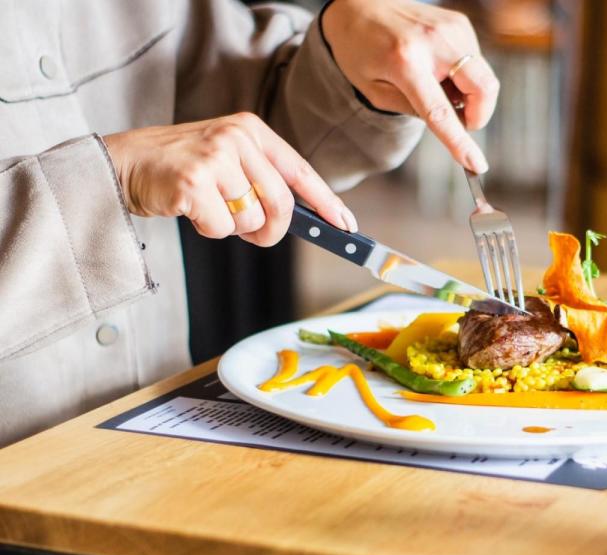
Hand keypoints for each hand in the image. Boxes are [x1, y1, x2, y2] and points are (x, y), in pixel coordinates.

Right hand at [103, 112, 356, 245]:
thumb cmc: (182, 168)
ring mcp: (215, 158)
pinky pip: (222, 227)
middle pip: (282, 203)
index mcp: (251, 130)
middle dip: (273, 229)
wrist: (124, 163)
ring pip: (252, 218)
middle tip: (257, 235)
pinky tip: (191, 209)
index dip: (327, 203)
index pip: (301, 172)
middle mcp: (237, 138)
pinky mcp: (193, 181)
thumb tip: (305, 218)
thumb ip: (263, 180)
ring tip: (210, 208)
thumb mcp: (228, 160)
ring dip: (234, 227)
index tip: (346, 226)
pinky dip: (210, 229)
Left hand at [322, 0, 498, 172]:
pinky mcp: (459, 22)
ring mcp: (451, 28)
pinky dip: (463, 75)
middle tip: (461, 121)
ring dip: (467, 92)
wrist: (357, 6)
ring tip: (434, 83)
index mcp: (404, 62)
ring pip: (482, 77)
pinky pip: (475, 61)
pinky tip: (438, 67)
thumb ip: (413, 110)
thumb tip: (453, 122)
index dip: (460, 141)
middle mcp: (433, 41)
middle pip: (483, 88)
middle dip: (479, 114)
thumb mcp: (375, 91)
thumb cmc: (359, 51)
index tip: (476, 164)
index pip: (440, 111)